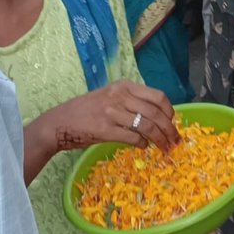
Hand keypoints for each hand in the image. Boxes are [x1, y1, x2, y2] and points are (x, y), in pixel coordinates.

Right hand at [40, 80, 179, 153]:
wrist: (59, 122)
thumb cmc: (85, 111)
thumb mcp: (109, 97)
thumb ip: (131, 102)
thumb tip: (155, 116)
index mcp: (124, 86)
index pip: (157, 96)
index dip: (170, 111)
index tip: (173, 122)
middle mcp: (120, 96)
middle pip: (156, 113)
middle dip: (169, 129)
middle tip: (175, 141)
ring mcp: (112, 112)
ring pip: (147, 126)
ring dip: (159, 140)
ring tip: (164, 148)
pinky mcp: (105, 129)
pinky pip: (133, 137)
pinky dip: (142, 144)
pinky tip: (143, 147)